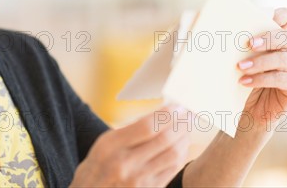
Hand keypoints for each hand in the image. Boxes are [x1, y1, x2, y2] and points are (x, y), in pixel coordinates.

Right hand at [70, 106, 189, 187]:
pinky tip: (182, 146)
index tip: (177, 106)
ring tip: (186, 128)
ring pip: (172, 154)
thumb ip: (130, 131)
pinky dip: (181, 155)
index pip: (147, 126)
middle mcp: (124, 163)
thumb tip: (159, 115)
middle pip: (164, 139)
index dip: (167, 114)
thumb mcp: (105, 143)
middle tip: (188, 114)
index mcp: (111, 145)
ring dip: (184, 138)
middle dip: (180, 124)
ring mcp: (137, 180)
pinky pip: (172, 170)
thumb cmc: (98, 166)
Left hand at [236, 8, 286, 130]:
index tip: (263, 16)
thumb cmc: (242, 80)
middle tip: (248, 44)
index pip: (286, 17)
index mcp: (276, 38)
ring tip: (240, 67)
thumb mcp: (235, 58)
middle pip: (286, 37)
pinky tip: (244, 82)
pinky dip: (262, 79)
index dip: (279, 14)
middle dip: (266, 38)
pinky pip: (283, 79)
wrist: (250, 112)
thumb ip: (228, 41)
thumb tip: (195, 20)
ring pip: (284, 58)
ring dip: (260, 62)